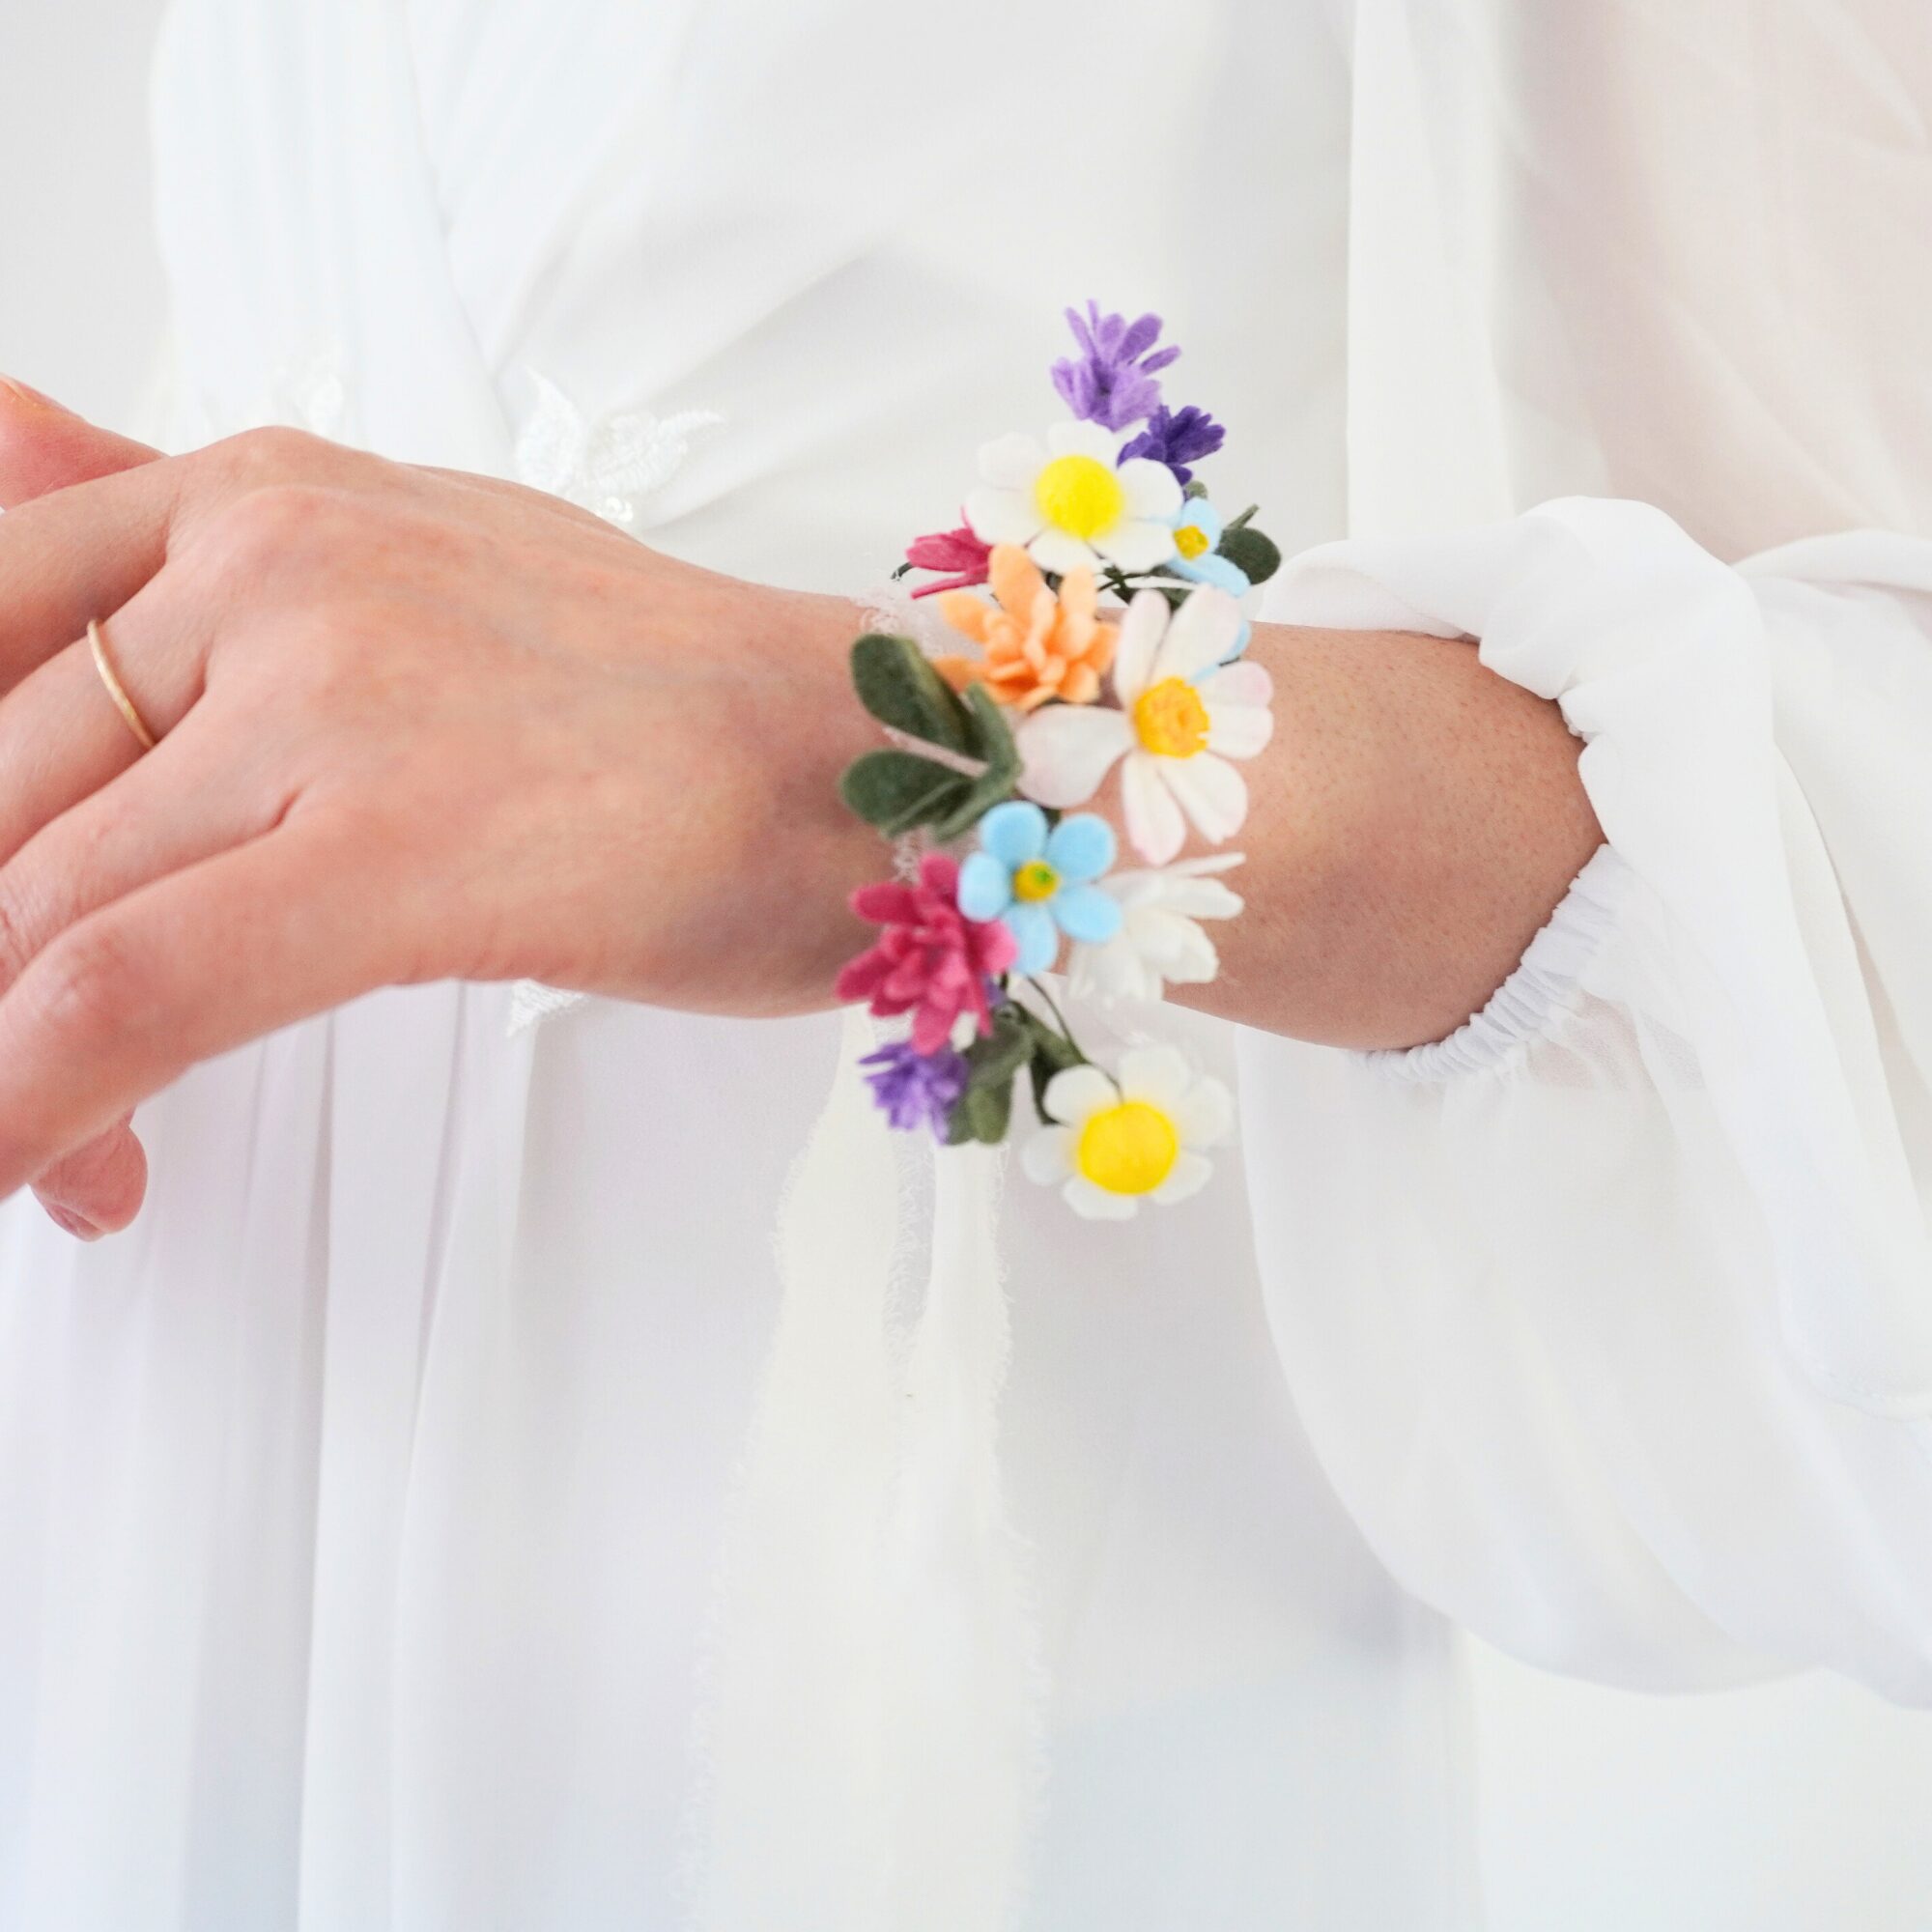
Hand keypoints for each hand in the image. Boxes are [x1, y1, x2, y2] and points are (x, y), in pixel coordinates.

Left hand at [0, 383, 880, 1229]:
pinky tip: (40, 1177)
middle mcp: (270, 564)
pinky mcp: (399, 844)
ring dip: (15, 1066)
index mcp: (260, 499)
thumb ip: (188, 523)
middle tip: (41, 1072)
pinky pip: (126, 988)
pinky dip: (34, 1107)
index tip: (7, 919)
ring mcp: (330, 693)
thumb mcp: (413, 558)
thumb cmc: (671, 700)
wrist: (872, 762)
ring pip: (32, 903)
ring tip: (70, 1156)